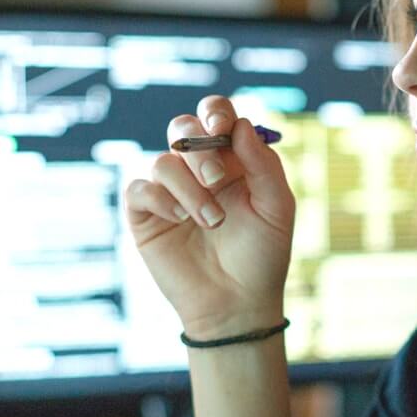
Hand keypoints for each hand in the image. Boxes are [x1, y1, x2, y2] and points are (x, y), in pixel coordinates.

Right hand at [125, 95, 295, 338]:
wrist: (238, 303)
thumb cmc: (262, 256)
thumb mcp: (276, 208)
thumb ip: (263, 164)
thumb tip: (240, 126)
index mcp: (232, 161)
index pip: (216, 117)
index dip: (215, 113)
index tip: (222, 130)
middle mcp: (198, 171)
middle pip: (183, 128)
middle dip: (200, 148)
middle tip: (218, 179)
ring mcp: (170, 192)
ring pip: (164, 161)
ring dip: (190, 188)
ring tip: (213, 222)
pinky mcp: (146, 216)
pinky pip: (140, 189)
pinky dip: (160, 199)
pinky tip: (180, 220)